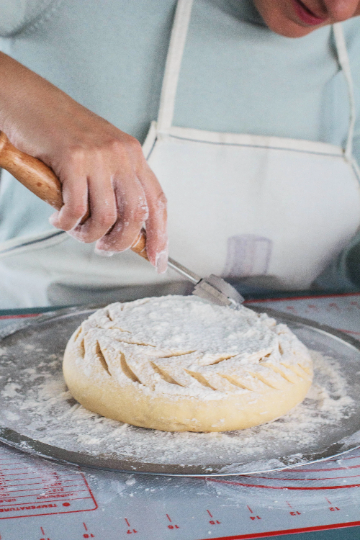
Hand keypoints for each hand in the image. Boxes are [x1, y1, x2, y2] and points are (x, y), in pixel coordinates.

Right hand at [0, 53, 167, 271]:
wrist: (30, 101)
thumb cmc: (61, 132)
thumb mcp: (100, 156)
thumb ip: (115, 185)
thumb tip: (125, 229)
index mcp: (132, 155)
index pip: (157, 201)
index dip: (160, 235)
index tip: (157, 258)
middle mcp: (121, 155)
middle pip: (136, 215)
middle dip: (121, 242)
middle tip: (104, 248)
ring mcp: (98, 157)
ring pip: (106, 217)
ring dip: (89, 235)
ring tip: (75, 230)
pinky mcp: (72, 159)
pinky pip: (77, 209)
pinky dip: (67, 223)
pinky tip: (58, 218)